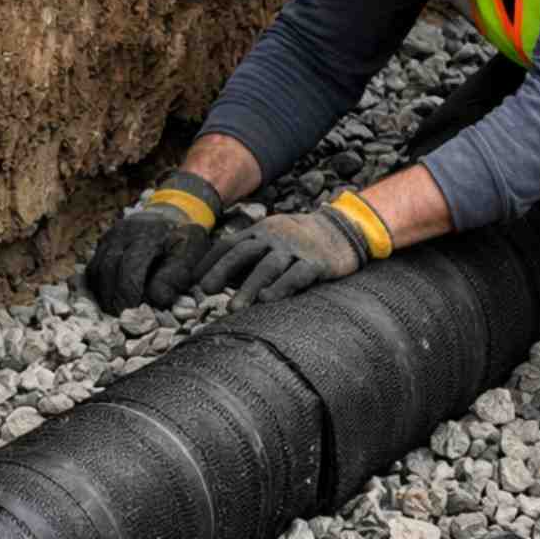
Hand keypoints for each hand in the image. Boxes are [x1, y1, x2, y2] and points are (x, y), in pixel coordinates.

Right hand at [88, 171, 223, 312]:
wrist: (173, 213)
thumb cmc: (185, 237)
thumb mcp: (192, 252)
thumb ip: (177, 275)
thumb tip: (158, 299)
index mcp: (147, 234)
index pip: (129, 267)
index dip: (129, 293)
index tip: (132, 312)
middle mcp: (122, 233)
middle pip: (108, 269)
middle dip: (112, 296)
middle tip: (119, 318)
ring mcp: (110, 236)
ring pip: (96, 268)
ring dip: (102, 293)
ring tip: (112, 312)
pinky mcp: (103, 243)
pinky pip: (93, 267)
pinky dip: (97, 286)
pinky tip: (106, 300)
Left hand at [197, 191, 392, 308]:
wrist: (345, 230)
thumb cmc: (301, 242)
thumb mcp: (274, 240)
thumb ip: (251, 258)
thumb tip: (222, 283)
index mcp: (262, 231)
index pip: (230, 244)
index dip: (210, 261)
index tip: (194, 280)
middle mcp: (276, 237)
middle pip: (244, 253)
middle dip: (222, 271)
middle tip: (205, 291)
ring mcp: (297, 249)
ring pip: (268, 267)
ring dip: (248, 287)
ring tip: (234, 308)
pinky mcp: (317, 262)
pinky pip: (296, 275)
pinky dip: (281, 288)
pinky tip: (267, 301)